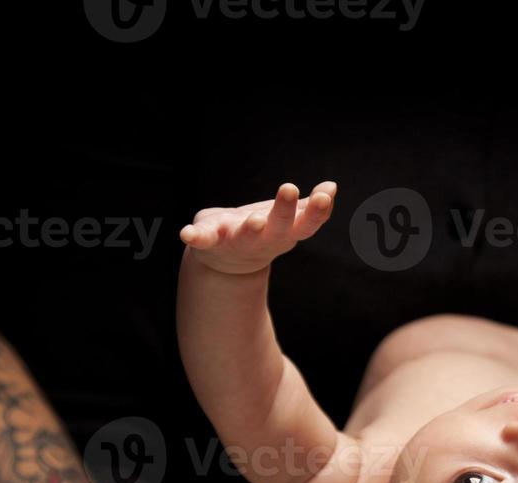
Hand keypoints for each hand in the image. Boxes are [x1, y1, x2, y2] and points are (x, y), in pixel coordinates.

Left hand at [179, 181, 336, 274]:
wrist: (227, 260)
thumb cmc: (262, 231)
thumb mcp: (286, 219)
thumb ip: (308, 206)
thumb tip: (331, 187)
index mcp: (285, 233)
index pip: (306, 225)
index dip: (317, 213)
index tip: (324, 196)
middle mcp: (263, 240)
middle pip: (277, 228)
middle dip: (282, 211)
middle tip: (289, 188)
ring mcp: (236, 242)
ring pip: (245, 237)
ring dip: (250, 230)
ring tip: (255, 220)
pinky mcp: (210, 242)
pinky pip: (202, 240)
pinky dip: (195, 238)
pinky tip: (186, 234)